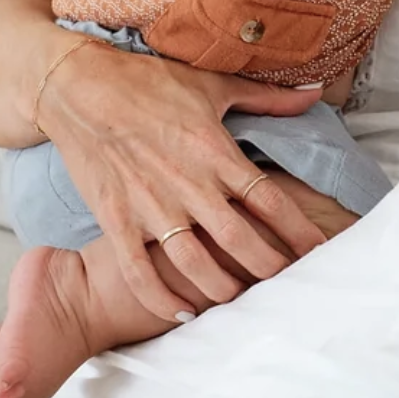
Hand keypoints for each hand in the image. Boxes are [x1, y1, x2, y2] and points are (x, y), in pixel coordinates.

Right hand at [36, 37, 333, 323]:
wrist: (79, 88)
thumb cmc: (149, 83)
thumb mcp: (213, 85)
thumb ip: (267, 98)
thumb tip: (313, 95)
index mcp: (216, 152)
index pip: (269, 200)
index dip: (298, 231)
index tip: (319, 253)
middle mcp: (188, 184)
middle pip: (239, 238)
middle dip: (268, 267)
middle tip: (288, 287)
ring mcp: (150, 204)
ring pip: (194, 261)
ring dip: (220, 288)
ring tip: (240, 302)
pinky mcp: (115, 218)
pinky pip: (139, 269)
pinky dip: (160, 297)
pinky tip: (182, 314)